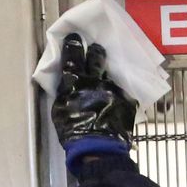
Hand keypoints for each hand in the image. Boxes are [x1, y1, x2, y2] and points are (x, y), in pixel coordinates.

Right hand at [51, 35, 135, 152]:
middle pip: (96, 58)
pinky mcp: (127, 100)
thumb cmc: (73, 132)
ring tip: (106, 83)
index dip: (73, 46)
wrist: (99, 149)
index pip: (73, 57)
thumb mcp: (60, 109)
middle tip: (97, 49)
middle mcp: (95, 81)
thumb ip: (65, 91)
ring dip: (107, 77)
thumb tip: (68, 83)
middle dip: (96, 52)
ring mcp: (113, 89)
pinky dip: (117, 96)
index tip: (74, 38)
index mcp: (75, 82)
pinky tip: (115, 104)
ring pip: (110, 76)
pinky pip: (121, 93)